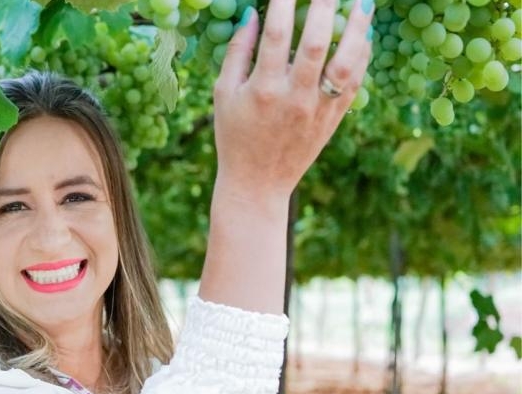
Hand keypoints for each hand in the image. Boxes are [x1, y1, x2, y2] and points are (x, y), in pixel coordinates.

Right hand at [212, 0, 374, 199]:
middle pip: (315, 43)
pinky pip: (355, 83)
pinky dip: (362, 56)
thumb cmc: (234, 136)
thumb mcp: (223, 95)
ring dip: (357, 28)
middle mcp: (294, 98)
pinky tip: (364, 34)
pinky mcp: (334, 120)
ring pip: (345, 62)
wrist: (258, 183)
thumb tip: (252, 13)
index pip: (275, 35)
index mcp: (262, 90)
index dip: (283, 3)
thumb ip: (237, 53)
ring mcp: (318, 109)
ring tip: (362, 2)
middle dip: (324, 6)